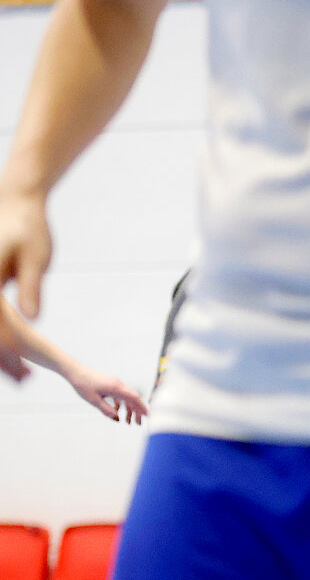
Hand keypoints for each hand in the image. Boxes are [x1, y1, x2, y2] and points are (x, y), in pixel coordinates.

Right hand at [0, 188, 51, 380]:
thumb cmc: (28, 228)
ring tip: (19, 374)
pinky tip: (10, 354)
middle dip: (0, 355)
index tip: (21, 369)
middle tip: (22, 378)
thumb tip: (30, 320)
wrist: (16, 201)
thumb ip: (31, 288)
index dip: (5, 348)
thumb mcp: (36, 259)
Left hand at [67, 368, 147, 423]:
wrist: (75, 372)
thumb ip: (106, 410)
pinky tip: (117, 411)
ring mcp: (115, 384)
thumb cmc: (83, 384)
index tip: (148, 415)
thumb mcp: (94, 400)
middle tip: (138, 423)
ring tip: (128, 421)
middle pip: (133, 398)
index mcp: (116, 388)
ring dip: (129, 409)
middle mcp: (118, 385)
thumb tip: (117, 418)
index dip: (142, 407)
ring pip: (127, 398)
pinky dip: (121, 404)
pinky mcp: (111, 384)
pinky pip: (120, 395)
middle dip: (137, 411)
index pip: (134, 398)